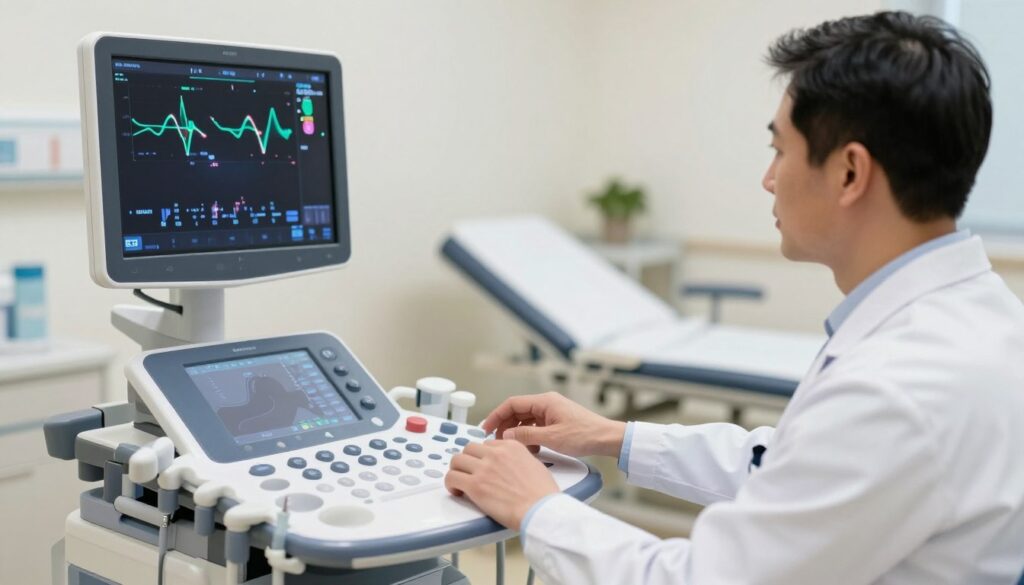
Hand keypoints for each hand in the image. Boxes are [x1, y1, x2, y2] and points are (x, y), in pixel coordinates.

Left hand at [445, 440, 558, 529]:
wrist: (540, 510)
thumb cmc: (542, 494)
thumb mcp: (535, 464)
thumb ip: (518, 459)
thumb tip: (510, 465)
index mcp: (511, 446)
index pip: (486, 444)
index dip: (482, 456)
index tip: (482, 465)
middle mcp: (495, 453)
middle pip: (469, 449)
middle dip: (468, 461)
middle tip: (469, 473)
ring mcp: (483, 468)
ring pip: (457, 460)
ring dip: (457, 470)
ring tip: (461, 482)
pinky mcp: (474, 485)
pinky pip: (451, 477)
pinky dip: (451, 484)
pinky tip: (457, 492)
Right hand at [482, 392, 626, 457]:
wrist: (607, 439)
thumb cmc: (585, 435)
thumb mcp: (551, 437)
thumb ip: (526, 435)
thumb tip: (506, 434)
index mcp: (545, 401)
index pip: (512, 403)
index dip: (496, 415)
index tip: (486, 427)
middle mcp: (547, 404)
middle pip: (517, 411)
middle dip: (505, 425)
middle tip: (496, 440)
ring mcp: (552, 412)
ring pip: (526, 420)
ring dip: (517, 432)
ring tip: (513, 446)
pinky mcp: (557, 422)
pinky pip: (536, 426)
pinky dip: (529, 436)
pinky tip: (529, 448)